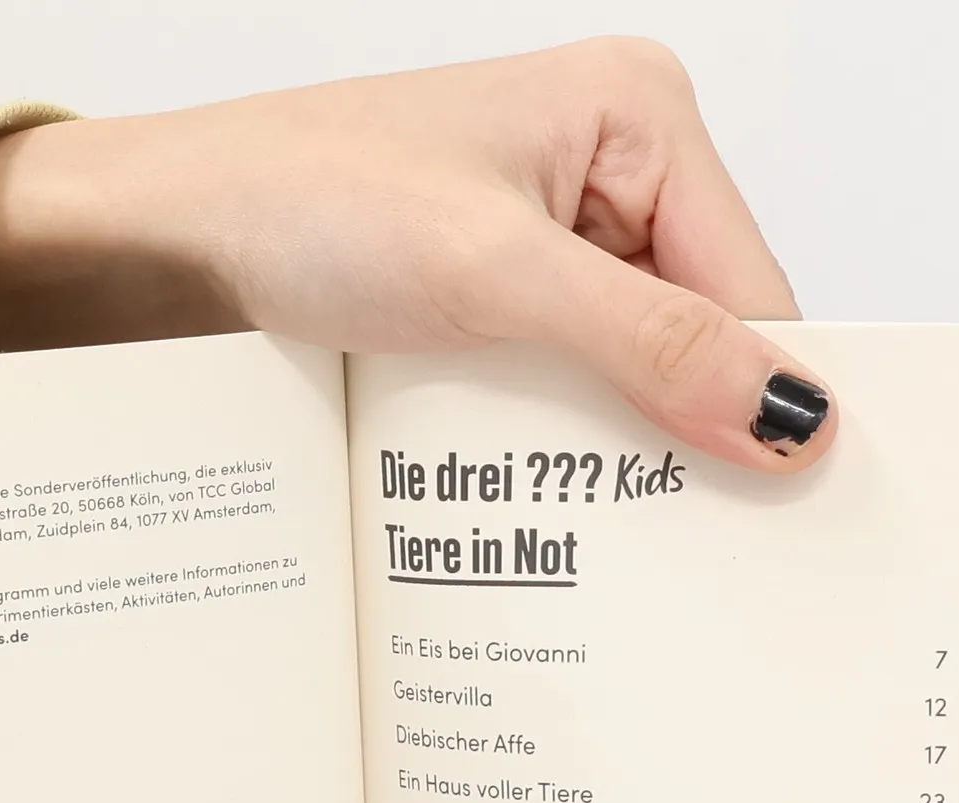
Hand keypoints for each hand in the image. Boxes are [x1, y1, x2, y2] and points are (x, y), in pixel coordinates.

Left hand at [0, 38, 835, 470]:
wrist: (172, 238)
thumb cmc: (303, 199)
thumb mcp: (495, 274)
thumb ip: (648, 344)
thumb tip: (786, 414)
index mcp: (640, 115)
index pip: (754, 284)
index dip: (764, 397)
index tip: (776, 507)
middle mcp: (612, 169)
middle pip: (706, 331)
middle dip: (687, 426)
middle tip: (677, 531)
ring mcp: (557, 239)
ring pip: (639, 371)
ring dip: (616, 442)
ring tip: (593, 507)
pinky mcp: (506, 297)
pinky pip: (574, 384)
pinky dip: (561, 439)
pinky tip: (541, 483)